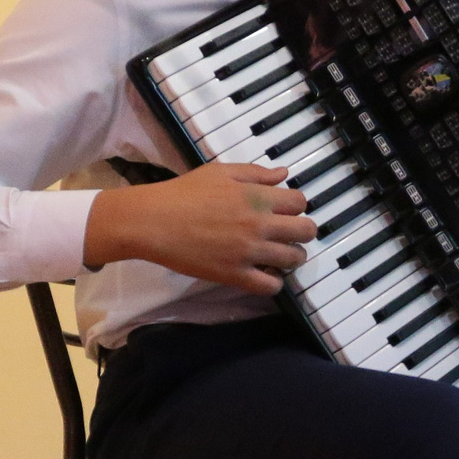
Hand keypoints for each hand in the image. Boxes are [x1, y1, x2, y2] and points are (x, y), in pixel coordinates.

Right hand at [82, 162, 314, 293]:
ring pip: (294, 259)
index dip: (297, 206)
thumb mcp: (220, 172)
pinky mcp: (235, 275)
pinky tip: (265, 274)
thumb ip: (255, 173)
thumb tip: (284, 174)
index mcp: (256, 196)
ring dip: (292, 257)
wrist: (153, 221)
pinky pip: (271, 286)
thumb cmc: (183, 192)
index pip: (300, 202)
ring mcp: (249, 251)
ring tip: (278, 256)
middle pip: (306, 231)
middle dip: (303, 232)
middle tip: (289, 235)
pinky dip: (274, 282)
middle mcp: (259, 223)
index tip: (286, 211)